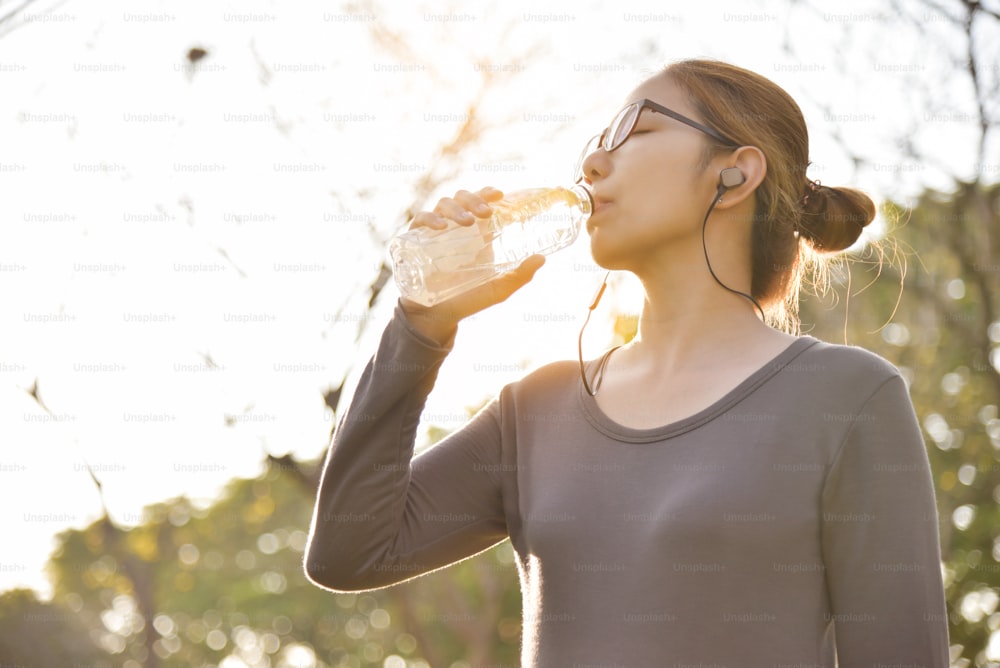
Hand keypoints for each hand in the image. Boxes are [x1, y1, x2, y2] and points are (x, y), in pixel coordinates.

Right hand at [400, 186, 545, 342]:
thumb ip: (520, 275)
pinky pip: (420, 220)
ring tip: (467, 222)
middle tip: (486, 213)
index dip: (487, 192)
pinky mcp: (415, 241)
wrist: (437, 317)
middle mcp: (455, 227)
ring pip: (443, 204)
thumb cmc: (468, 300)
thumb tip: (542, 259)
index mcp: (475, 232)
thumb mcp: (498, 289)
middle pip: (462, 197)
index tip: (499, 195)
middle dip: (474, 199)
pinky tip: (440, 227)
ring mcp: (434, 232)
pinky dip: (429, 218)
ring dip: (456, 208)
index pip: (480, 201)